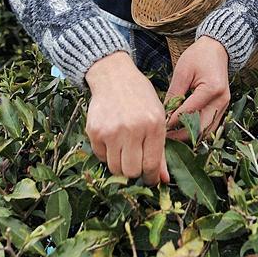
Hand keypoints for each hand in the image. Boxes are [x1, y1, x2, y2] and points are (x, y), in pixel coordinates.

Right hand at [85, 51, 169, 185]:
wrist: (114, 76)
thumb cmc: (140, 97)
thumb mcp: (157, 118)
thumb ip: (160, 150)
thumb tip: (163, 180)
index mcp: (153, 125)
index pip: (152, 165)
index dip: (152, 177)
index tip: (150, 179)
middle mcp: (132, 129)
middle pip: (131, 171)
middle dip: (135, 172)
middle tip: (135, 163)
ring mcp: (111, 131)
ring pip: (115, 169)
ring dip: (120, 165)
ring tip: (124, 150)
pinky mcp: (94, 131)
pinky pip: (100, 157)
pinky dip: (106, 154)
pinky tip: (112, 139)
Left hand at [164, 36, 230, 142]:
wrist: (217, 48)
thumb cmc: (199, 56)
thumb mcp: (182, 72)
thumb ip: (174, 94)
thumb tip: (164, 114)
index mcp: (212, 89)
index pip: (189, 112)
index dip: (173, 122)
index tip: (159, 128)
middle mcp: (221, 100)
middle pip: (201, 128)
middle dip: (182, 135)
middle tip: (165, 138)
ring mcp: (224, 105)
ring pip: (207, 131)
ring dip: (190, 135)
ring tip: (172, 137)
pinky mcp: (223, 107)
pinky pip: (210, 125)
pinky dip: (197, 130)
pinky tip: (183, 130)